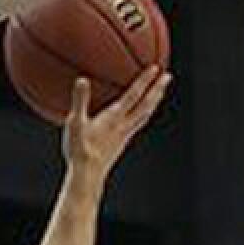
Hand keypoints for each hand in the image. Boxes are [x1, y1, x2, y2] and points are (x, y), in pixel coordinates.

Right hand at [63, 67, 171, 181]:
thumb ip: (79, 101)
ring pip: (144, 116)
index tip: (156, 68)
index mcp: (113, 118)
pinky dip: (142, 115)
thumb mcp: (75, 124)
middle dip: (158, 90)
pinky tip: (140, 115)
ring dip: (154, 102)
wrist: (87, 177)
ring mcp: (124, 137)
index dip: (145, 81)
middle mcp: (123, 126)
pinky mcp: (121, 145)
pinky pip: (136, 125)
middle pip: (146, 105)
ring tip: (159, 93)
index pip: (133, 96)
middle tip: (168, 77)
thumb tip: (82, 80)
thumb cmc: (79, 151)